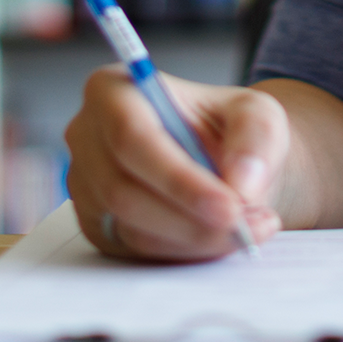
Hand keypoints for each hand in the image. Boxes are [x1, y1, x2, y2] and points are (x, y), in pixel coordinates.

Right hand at [62, 66, 286, 260]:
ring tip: (248, 229)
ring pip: (134, 228)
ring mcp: (86, 185)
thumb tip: (242, 183)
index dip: (178, 178)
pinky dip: (186, 250)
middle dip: (192, 218)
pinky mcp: (99, 225)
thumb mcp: (256, 113)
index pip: (132, 137)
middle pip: (125, 191)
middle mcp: (87, 137)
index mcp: (112, 90)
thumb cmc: (227, 127)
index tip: (229, 206)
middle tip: (246, 226)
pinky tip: (220, 236)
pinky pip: (138, 251)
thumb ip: (256, 137)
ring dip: (197, 237)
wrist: (222, 161)